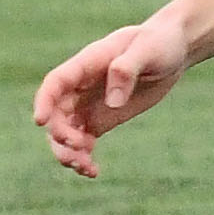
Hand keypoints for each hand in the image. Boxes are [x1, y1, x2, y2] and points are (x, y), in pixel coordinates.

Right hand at [31, 14, 191, 176]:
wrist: (173, 50)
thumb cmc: (158, 43)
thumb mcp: (147, 50)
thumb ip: (126, 70)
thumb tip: (113, 102)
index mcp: (86, 65)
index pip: (55, 83)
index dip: (44, 102)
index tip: (40, 122)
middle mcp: (80, 87)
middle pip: (56, 113)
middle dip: (60, 134)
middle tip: (80, 149)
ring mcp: (88, 105)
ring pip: (65, 132)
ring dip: (67, 152)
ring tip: (85, 168)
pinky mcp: (101, 120)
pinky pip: (83, 142)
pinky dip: (83, 157)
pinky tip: (92, 171)